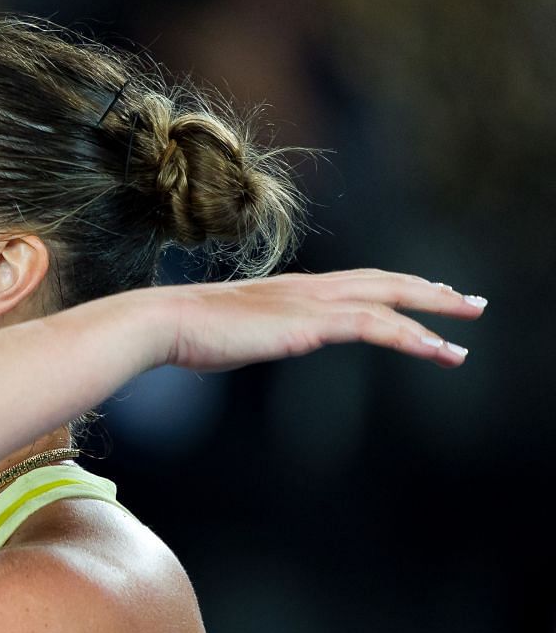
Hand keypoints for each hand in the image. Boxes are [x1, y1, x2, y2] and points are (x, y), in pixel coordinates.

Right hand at [135, 270, 482, 373]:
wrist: (164, 321)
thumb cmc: (183, 333)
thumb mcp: (228, 333)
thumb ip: (251, 333)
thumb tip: (247, 341)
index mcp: (291, 291)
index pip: (357, 283)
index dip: (395, 288)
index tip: (425, 295)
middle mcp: (309, 289)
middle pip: (385, 283)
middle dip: (431, 293)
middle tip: (468, 305)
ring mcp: (311, 302)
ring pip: (390, 301)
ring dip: (434, 316)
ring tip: (465, 334)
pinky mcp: (311, 323)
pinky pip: (376, 325)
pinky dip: (412, 335)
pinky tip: (437, 348)